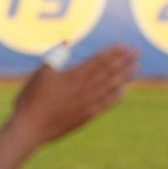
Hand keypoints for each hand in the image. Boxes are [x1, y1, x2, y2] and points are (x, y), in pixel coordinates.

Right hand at [9, 44, 137, 145]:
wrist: (30, 128)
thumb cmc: (32, 99)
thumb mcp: (41, 73)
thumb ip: (56, 56)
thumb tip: (66, 40)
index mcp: (73, 76)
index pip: (98, 61)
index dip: (112, 53)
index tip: (124, 46)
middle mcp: (84, 89)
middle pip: (108, 71)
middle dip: (123, 60)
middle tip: (137, 52)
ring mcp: (87, 103)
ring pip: (110, 86)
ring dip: (124, 76)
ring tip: (136, 67)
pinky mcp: (87, 116)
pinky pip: (105, 104)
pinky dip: (116, 97)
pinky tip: (124, 90)